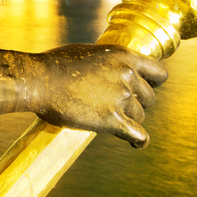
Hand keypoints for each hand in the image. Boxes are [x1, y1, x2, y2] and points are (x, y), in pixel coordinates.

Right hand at [31, 44, 166, 147]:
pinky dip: (140, 141)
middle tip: (122, 106)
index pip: (158, 73)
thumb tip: (108, 70)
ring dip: (131, 119)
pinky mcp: (111, 119)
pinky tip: (137, 143)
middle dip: (138, 102)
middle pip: (149, 97)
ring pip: (140, 115)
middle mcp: (127, 75)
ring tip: (117, 122)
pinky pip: (137, 135)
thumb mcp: (87, 52)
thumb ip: (106, 62)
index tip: (146, 89)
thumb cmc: (54, 64)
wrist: (38, 80)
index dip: (153, 83)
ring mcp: (120, 98)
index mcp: (123, 56)